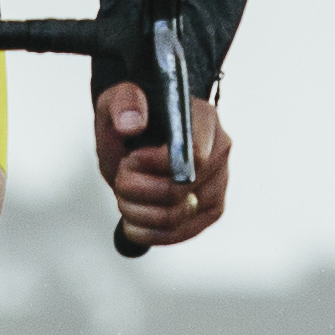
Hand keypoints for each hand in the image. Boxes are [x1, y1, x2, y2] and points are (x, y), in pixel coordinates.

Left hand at [93, 83, 233, 246]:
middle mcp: (219, 151)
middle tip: (122, 175)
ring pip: (177, 217)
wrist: (136, 141)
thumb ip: (122, 102)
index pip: (194, 155)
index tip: (132, 158)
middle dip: (138, 189)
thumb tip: (132, 124)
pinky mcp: (211, 210)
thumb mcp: (115, 100)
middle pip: (180, 190)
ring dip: (138, 212)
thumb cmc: (130, 119)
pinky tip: (133, 222)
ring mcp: (219, 183)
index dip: (156, 164)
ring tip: (124, 195)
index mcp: (203, 119)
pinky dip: (149, 233)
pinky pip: (182, 234)